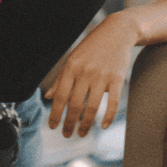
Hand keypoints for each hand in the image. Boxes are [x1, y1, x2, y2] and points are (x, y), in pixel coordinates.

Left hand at [46, 13, 137, 137]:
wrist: (118, 31)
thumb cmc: (93, 46)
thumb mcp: (73, 58)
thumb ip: (61, 78)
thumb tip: (48, 96)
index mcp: (72, 67)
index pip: (60, 96)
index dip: (55, 114)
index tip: (52, 126)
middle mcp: (85, 72)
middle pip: (75, 105)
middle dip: (69, 123)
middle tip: (66, 135)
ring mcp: (102, 76)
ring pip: (92, 107)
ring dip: (86, 124)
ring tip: (82, 133)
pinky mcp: (117, 79)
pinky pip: (112, 102)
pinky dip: (108, 117)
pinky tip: (103, 126)